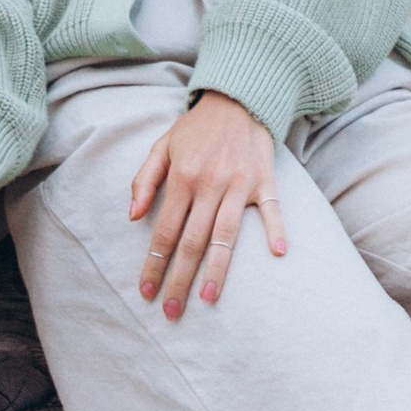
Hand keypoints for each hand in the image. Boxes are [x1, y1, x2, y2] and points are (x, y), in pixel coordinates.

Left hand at [127, 91, 287, 315]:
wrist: (237, 99)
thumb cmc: (195, 129)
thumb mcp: (162, 146)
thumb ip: (144, 180)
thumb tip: (133, 216)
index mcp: (183, 177)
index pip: (164, 231)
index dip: (154, 263)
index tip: (146, 292)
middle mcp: (210, 184)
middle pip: (193, 241)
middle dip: (180, 279)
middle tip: (171, 311)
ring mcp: (239, 183)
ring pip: (226, 234)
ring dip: (217, 269)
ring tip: (207, 299)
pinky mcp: (265, 180)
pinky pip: (272, 209)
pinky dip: (276, 230)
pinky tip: (277, 254)